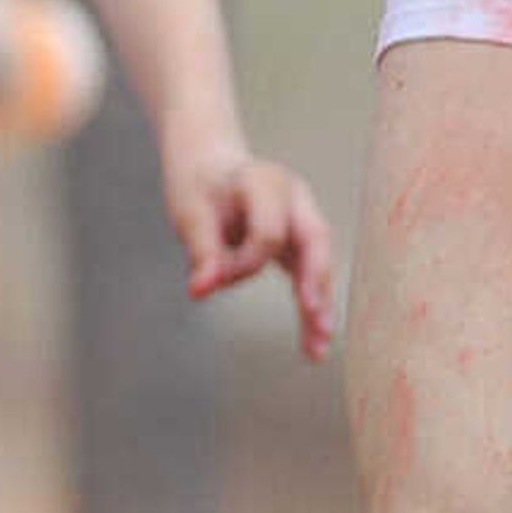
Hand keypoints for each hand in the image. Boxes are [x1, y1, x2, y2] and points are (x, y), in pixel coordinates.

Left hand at [163, 139, 338, 359]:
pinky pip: (313, 277)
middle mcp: (293, 198)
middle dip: (316, 281)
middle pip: (315, 241)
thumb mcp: (191, 212)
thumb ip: (202, 251)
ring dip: (321, 305)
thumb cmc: (200, 186)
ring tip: (318, 347)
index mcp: (263, 182)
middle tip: (313, 316)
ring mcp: (303, 219)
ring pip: (320, 265)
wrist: (210, 165)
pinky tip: (314, 341)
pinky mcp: (302, 243)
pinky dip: (313, 307)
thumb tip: (201, 291)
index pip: (269, 231)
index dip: (247, 261)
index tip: (218, 276)